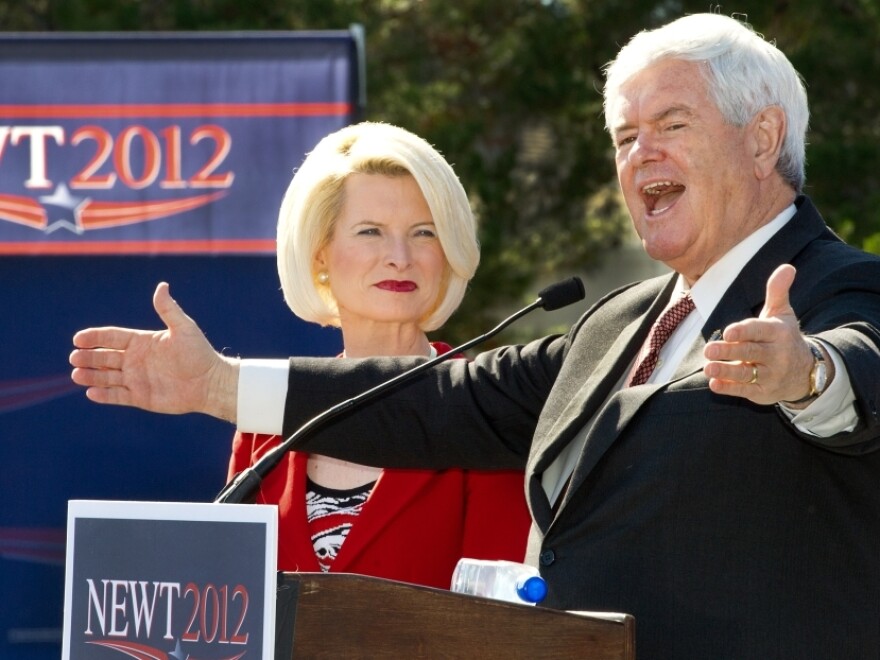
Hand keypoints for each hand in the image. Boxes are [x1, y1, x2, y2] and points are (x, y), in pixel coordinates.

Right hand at [69, 282, 238, 421]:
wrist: (210, 383)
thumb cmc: (199, 354)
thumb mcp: (183, 328)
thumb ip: (168, 309)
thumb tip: (162, 285)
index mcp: (142, 342)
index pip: (112, 337)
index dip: (95, 337)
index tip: (78, 339)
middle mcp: (136, 360)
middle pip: (105, 357)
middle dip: (88, 357)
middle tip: (74, 357)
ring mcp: (137, 379)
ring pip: (107, 377)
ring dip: (91, 376)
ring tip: (76, 374)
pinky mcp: (141, 397)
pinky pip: (117, 396)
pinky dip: (104, 395)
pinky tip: (91, 392)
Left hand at [703, 264, 820, 405]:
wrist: (805, 372)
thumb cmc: (784, 337)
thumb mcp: (782, 314)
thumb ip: (777, 292)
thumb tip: (787, 267)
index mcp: (778, 333)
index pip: (759, 331)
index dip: (744, 331)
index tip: (728, 332)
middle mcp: (776, 354)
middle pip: (750, 352)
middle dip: (729, 351)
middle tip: (708, 349)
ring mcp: (771, 375)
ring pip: (747, 374)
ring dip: (726, 371)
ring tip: (708, 368)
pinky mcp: (764, 392)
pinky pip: (745, 390)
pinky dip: (730, 388)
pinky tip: (714, 384)